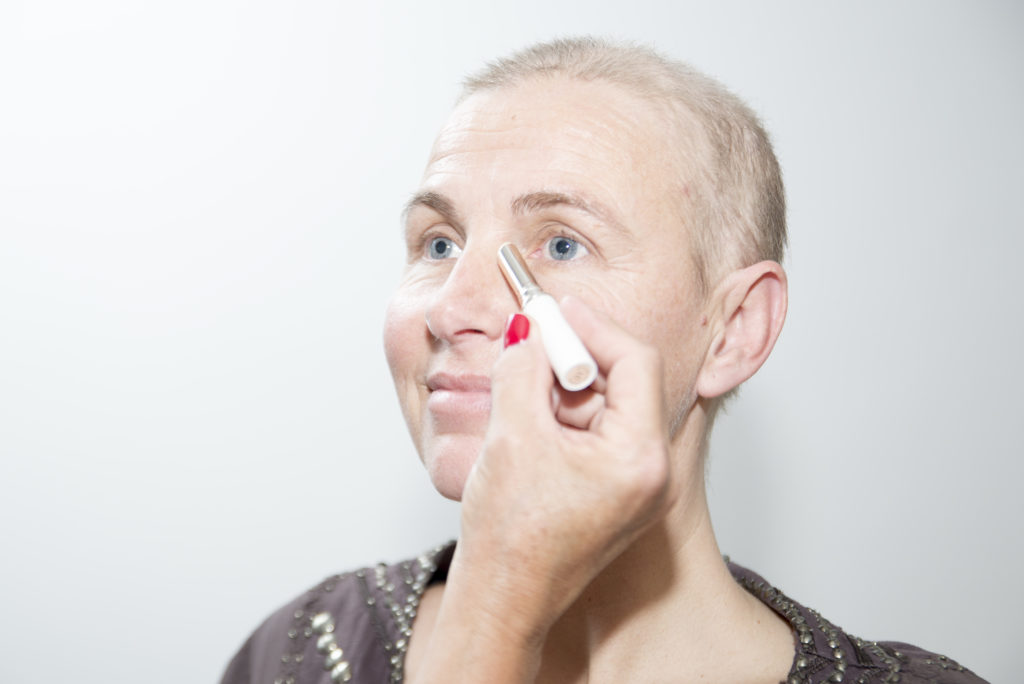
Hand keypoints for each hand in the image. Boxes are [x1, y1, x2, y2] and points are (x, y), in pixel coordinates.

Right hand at [455, 295, 674, 646]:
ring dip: (565, 387)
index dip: (592, 327)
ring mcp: (636, 485)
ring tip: (523, 387)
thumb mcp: (512, 436)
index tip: (554, 311)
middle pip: (626, 382)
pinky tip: (530, 417)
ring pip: (608, 406)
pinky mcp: (616, 493)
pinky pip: (598, 433)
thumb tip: (527, 328)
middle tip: (534, 339)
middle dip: (576, 357)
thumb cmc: (511, 538)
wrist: (503, 600)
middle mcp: (651, 472)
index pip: (636, 361)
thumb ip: (521, 368)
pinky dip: (565, 415)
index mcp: (641, 457)